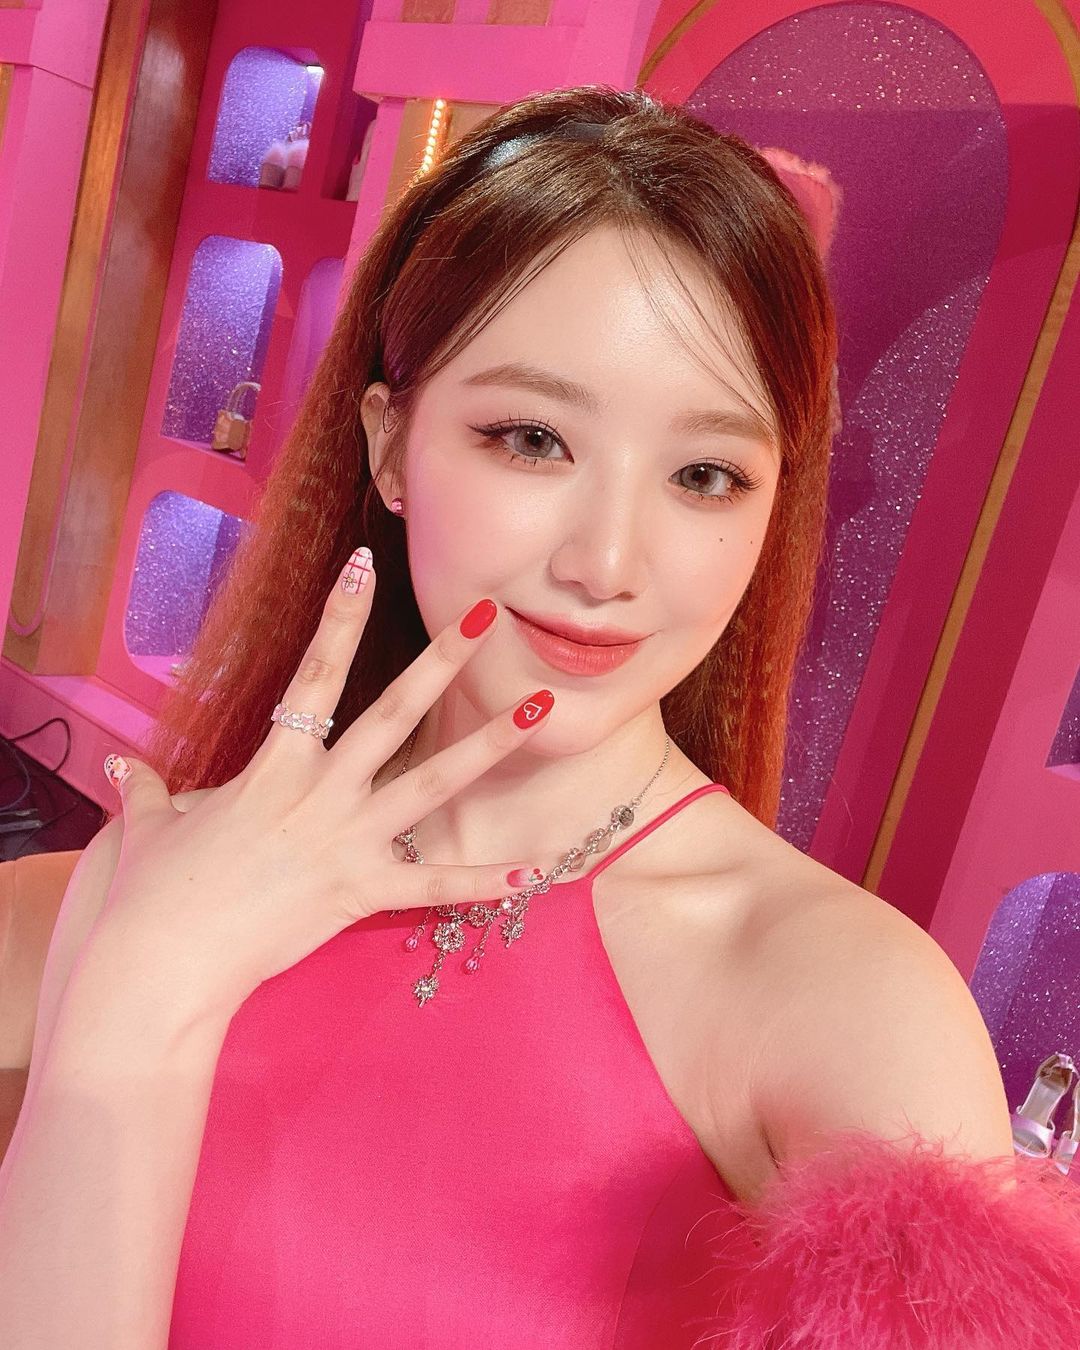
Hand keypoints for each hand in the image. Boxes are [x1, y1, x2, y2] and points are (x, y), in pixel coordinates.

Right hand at [93, 547, 553, 1025]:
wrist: (164, 962)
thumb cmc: (152, 895)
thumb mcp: (151, 830)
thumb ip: (150, 793)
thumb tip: (126, 771)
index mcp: (274, 766)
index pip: (314, 675)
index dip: (339, 618)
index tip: (362, 566)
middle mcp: (320, 792)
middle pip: (393, 714)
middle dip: (441, 661)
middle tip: (485, 616)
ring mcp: (347, 841)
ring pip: (431, 784)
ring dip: (488, 746)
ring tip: (538, 712)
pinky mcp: (359, 893)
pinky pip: (434, 886)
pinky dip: (485, 881)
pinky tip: (537, 870)